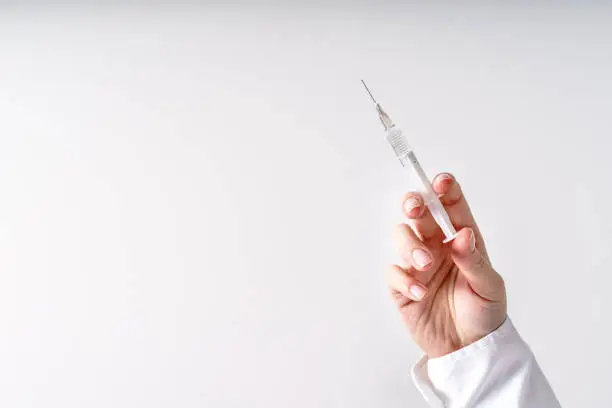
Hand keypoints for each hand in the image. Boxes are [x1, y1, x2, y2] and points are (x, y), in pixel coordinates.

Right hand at [387, 173, 506, 357]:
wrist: (468, 349)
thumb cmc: (484, 314)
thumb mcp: (489, 287)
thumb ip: (474, 260)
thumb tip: (462, 235)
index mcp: (461, 240)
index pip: (452, 207)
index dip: (445, 190)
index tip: (442, 182)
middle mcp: (437, 246)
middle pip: (419, 214)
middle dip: (414, 203)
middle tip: (415, 207)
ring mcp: (417, 265)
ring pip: (402, 236)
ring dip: (409, 245)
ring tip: (425, 264)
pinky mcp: (402, 287)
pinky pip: (394, 272)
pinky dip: (404, 279)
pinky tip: (420, 292)